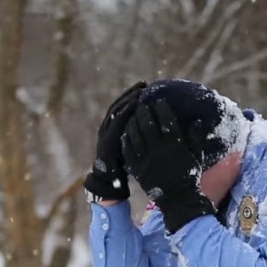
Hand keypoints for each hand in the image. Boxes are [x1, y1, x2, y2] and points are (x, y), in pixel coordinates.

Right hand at [83, 81, 146, 200]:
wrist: (111, 182)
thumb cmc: (127, 164)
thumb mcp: (134, 147)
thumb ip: (140, 133)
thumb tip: (158, 124)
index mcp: (117, 128)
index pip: (126, 106)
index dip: (134, 96)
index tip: (145, 86)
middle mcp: (110, 128)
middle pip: (121, 105)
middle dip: (131, 94)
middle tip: (143, 85)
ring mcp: (107, 134)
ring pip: (117, 113)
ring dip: (127, 102)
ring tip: (138, 93)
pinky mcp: (107, 142)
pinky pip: (115, 126)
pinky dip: (123, 116)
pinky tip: (131, 109)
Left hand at [122, 99, 215, 232]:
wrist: (179, 199)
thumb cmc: (189, 177)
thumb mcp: (196, 156)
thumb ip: (196, 138)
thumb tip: (197, 121)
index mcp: (175, 145)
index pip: (166, 121)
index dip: (162, 109)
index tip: (159, 101)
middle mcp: (159, 150)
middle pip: (147, 124)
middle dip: (144, 111)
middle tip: (142, 104)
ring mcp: (146, 159)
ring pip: (135, 135)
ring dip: (132, 122)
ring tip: (132, 115)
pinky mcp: (137, 168)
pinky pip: (128, 150)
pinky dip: (126, 139)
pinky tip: (126, 133)